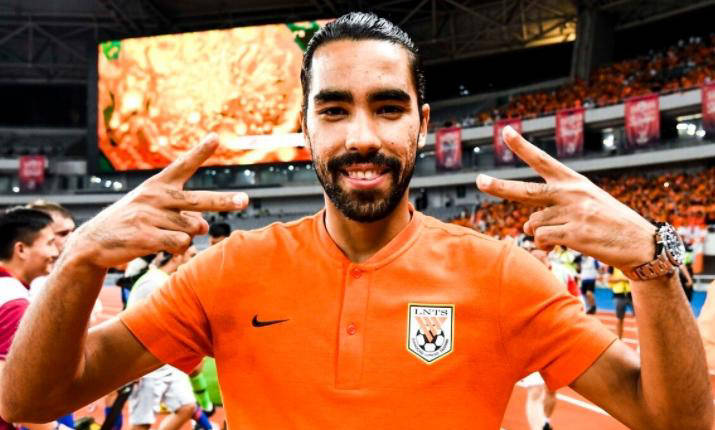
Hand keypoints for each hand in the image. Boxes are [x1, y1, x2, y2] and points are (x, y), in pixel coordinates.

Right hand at [69, 133, 248, 267]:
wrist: (94, 242)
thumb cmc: (131, 222)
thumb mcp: (153, 210)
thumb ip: (184, 214)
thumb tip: (204, 226)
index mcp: (157, 185)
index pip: (182, 165)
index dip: (200, 151)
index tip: (216, 137)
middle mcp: (155, 196)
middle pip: (199, 200)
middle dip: (224, 201)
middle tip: (245, 201)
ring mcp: (149, 216)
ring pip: (192, 228)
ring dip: (188, 236)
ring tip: (166, 235)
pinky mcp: (145, 236)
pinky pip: (180, 244)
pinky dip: (179, 249)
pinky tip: (162, 247)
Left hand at [476, 126, 654, 272]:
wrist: (639, 243)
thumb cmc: (609, 223)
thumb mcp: (585, 204)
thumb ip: (553, 209)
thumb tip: (526, 225)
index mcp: (573, 181)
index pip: (542, 160)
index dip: (522, 146)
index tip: (505, 131)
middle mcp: (570, 194)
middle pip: (525, 191)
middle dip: (499, 186)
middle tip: (479, 180)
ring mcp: (572, 213)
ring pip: (533, 224)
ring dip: (541, 233)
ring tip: (565, 234)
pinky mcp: (574, 233)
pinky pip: (542, 240)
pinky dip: (546, 246)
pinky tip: (564, 245)